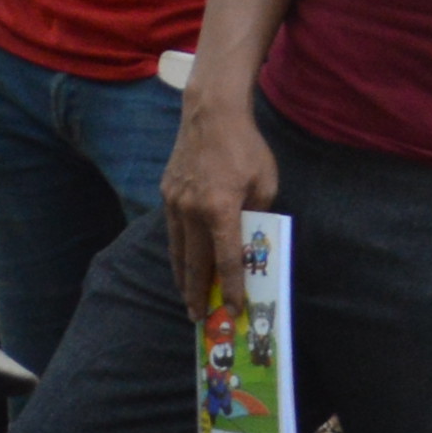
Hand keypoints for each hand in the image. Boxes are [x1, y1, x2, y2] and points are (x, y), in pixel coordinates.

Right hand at [161, 76, 278, 321]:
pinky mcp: (166, 194)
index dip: (231, 288)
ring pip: (177, 250)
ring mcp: (174, 203)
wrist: (210, 114)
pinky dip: (177, 252)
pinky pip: (172, 231)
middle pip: (194, 263)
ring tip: (187, 300)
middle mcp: (191, 211)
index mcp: (220, 209)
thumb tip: (249, 242)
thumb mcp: (265, 184)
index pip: (225, 259)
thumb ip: (256, 216)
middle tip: (199, 318)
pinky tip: (181, 263)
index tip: (234, 309)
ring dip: (182, 278)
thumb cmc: (246, 148)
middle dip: (197, 293)